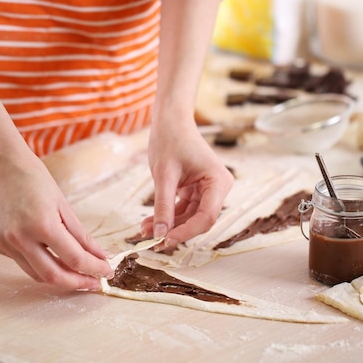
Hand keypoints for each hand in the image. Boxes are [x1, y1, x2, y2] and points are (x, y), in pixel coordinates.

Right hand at [0, 151, 112, 289]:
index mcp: (43, 225)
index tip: (107, 271)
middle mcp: (22, 239)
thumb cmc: (33, 177)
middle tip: (95, 282)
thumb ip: (81, 234)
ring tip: (80, 275)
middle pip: (55, 276)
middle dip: (79, 283)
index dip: (94, 268)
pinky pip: (25, 264)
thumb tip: (99, 254)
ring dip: (61, 278)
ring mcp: (7, 244)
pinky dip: (43, 266)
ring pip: (38, 275)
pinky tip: (57, 261)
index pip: (74, 258)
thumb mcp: (63, 204)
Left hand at [142, 119, 233, 251]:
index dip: (186, 232)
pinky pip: (184, 209)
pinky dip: (168, 215)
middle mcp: (218, 187)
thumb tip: (159, 235)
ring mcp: (208, 189)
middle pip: (199, 220)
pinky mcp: (196, 190)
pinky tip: (150, 222)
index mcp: (218, 181)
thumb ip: (163, 207)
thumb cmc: (170, 140)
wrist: (170, 120)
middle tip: (152, 241)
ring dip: (168, 225)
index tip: (164, 240)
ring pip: (189, 217)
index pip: (207, 217)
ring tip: (144, 230)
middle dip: (175, 230)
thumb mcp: (164, 176)